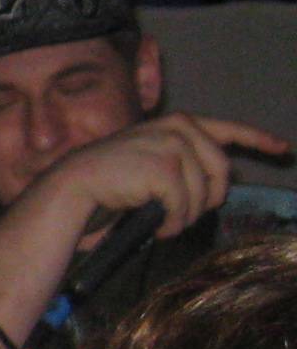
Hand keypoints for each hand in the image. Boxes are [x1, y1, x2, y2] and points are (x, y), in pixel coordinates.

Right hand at [31, 110, 284, 239]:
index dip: (258, 139)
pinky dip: (172, 223)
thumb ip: (183, 161)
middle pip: (221, 171)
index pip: (227, 129)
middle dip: (209, 199)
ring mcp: (172, 146)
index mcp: (177, 124)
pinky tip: (155, 225)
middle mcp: (179, 128)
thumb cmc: (107, 182)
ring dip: (185, 216)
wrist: (72, 187)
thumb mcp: (150, 160)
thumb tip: (217, 185)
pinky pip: (184, 206)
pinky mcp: (165, 169)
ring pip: (203, 193)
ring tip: (162, 221)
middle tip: (184, 216)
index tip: (282, 148)